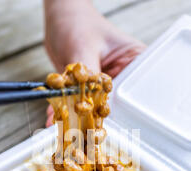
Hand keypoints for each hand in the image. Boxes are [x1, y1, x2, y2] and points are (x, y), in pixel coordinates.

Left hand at [43, 0, 145, 125]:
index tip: (105, 122)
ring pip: (96, 109)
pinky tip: (55, 119)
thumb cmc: (77, 23)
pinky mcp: (90, 90)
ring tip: (66, 129)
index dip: (121, 111)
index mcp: (136, 62)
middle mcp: (125, 75)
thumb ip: (84, 78)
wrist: (60, 19)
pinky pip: (80, 105)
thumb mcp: (82, 49)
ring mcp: (107, 85)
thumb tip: (82, 106)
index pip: (134, 93)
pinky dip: (67, 112)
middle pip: (116, 105)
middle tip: (83, 132)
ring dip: (80, 119)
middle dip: (97, 119)